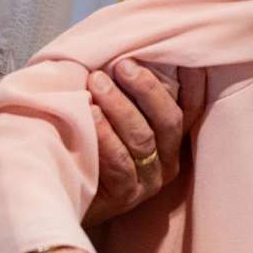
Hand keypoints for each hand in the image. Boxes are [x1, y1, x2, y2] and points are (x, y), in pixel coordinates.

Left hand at [83, 62, 206, 226]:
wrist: (59, 194)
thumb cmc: (84, 147)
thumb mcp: (114, 119)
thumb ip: (129, 97)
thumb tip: (128, 56)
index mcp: (172, 141)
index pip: (191, 108)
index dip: (193, 84)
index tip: (182, 56)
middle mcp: (168, 161)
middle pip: (170, 120)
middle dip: (147, 89)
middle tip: (122, 66)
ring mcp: (149, 181)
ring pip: (144, 138)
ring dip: (120, 107)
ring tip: (97, 82)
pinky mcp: (126, 196)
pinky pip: (120, 162)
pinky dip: (106, 135)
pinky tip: (90, 114)